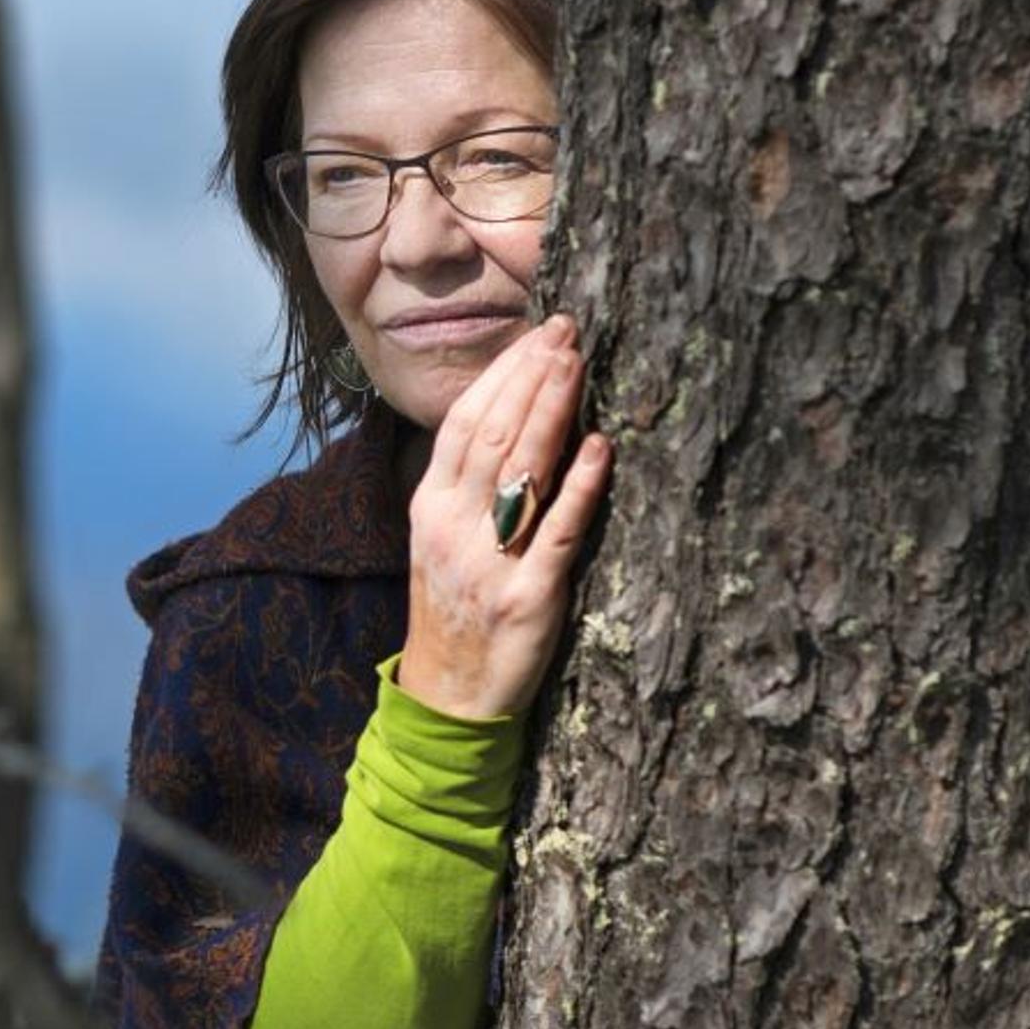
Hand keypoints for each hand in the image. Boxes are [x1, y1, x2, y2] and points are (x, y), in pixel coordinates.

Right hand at [396, 313, 610, 721]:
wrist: (448, 696)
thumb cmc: (454, 609)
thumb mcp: (440, 540)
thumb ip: (467, 485)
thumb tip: (512, 418)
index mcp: (430, 506)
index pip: (465, 422)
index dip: (502, 374)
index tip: (538, 335)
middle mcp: (453, 526)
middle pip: (493, 433)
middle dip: (532, 376)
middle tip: (568, 332)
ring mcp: (488, 561)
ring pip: (520, 469)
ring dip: (552, 410)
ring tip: (578, 364)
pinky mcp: (527, 596)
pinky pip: (556, 531)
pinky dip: (579, 485)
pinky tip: (600, 447)